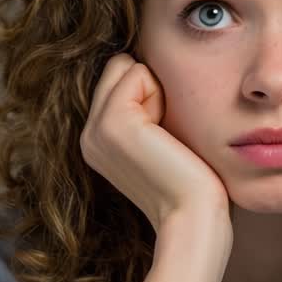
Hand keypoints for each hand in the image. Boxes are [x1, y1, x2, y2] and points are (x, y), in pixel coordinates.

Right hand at [80, 53, 229, 232]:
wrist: (193, 216)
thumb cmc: (191, 180)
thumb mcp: (159, 138)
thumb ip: (144, 108)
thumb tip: (148, 66)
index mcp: (97, 140)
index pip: (118, 77)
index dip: (150, 94)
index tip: (163, 138)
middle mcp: (88, 134)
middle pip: (118, 66)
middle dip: (150, 87)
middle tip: (165, 134)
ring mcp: (95, 129)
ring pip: (126, 66)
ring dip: (156, 91)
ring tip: (165, 136)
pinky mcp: (112, 123)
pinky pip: (137, 72)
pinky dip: (159, 94)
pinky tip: (165, 135)